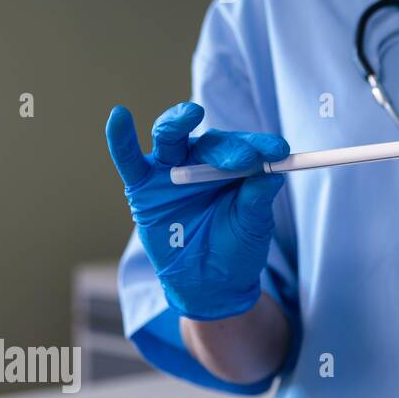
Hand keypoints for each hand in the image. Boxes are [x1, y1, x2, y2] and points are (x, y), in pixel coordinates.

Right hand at [105, 102, 289, 319]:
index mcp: (234, 168)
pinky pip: (129, 160)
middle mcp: (202, 163)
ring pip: (171, 139)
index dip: (262, 146)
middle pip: (211, 143)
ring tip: (191, 114)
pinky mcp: (143, 187)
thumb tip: (272, 175)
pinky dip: (120, 139)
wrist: (209, 283)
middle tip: (246, 160)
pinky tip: (118, 117)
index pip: (246, 148)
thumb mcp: (252, 227)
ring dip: (178, 124)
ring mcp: (170, 172)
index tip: (280, 151)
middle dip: (229, 148)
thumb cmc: (235, 249)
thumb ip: (257, 201)